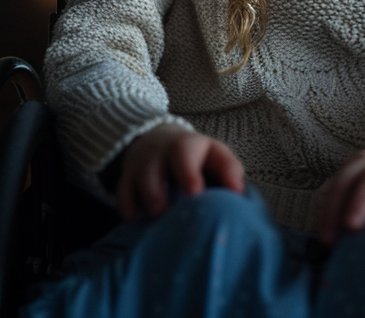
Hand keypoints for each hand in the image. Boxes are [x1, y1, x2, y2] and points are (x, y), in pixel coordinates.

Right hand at [117, 124, 244, 220]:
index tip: (206, 191)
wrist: (156, 144)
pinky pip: (123, 190)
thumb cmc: (193, 162)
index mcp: (197, 146)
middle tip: (189, 198)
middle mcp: (172, 149)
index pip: (211, 152)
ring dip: (154, 195)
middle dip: (185, 174)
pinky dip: (128, 206)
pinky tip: (136, 220)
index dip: (214, 170)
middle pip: (179, 153)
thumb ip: (228, 176)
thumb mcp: (213, 161)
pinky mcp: (127, 177)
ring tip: (160, 214)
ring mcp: (147, 161)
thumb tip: (240, 197)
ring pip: (147, 172)